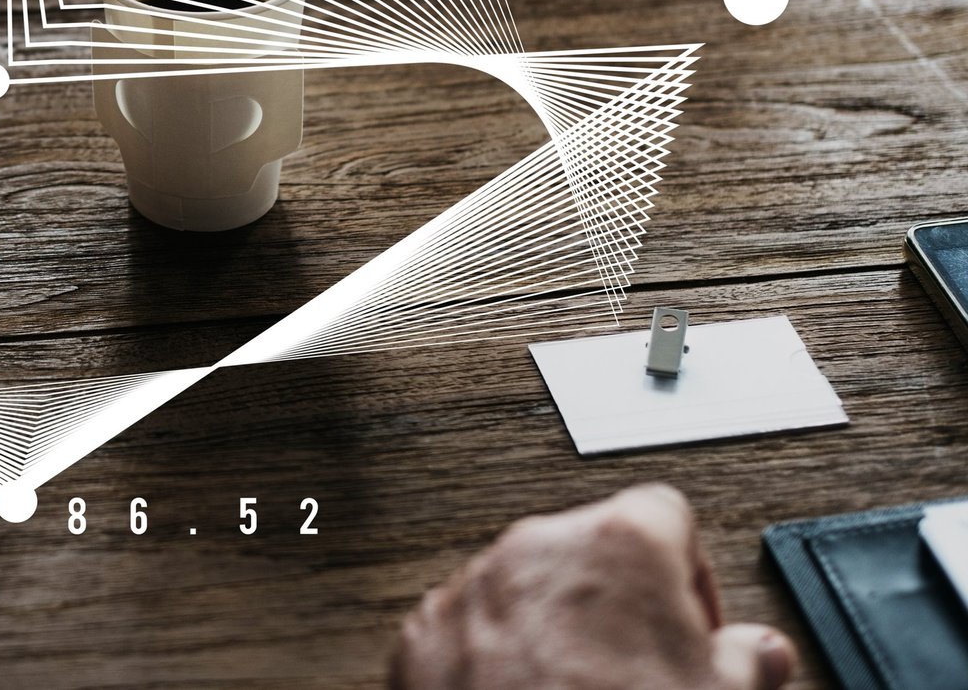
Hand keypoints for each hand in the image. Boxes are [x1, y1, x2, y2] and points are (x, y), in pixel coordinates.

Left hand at [391, 484, 795, 689]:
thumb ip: (749, 663)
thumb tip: (762, 652)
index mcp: (620, 545)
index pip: (665, 516)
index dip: (687, 572)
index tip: (692, 626)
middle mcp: (539, 548)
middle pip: (590, 553)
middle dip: (617, 606)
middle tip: (641, 673)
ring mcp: (475, 586)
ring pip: (527, 589)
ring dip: (554, 629)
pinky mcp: (426, 631)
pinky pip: (471, 628)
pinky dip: (493, 659)